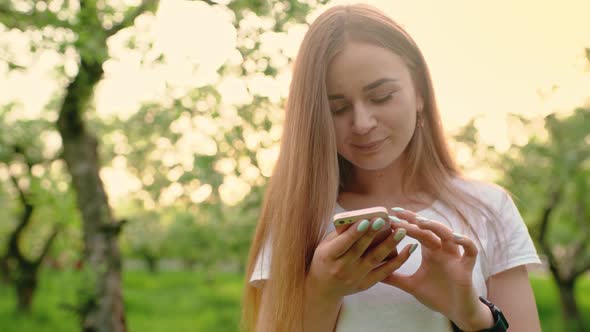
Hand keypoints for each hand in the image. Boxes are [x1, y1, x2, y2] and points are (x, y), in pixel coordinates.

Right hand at [306, 217, 414, 301]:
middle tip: (384, 221)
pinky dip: (398, 260)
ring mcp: (355, 277)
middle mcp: (341, 268)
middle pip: (360, 250)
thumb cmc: (325, 259)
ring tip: (401, 231)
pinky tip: (409, 249)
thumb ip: (340, 233)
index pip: (343, 243)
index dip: (354, 232)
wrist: (324, 288)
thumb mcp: (325, 245)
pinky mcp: (366, 284)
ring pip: (375, 259)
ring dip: (389, 245)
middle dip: (373, 234)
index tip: (366, 220)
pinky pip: (385, 272)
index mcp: (328, 256)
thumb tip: (358, 216)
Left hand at [383, 208, 493, 330]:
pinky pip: (471, 251)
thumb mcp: (411, 285)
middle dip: (414, 221)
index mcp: (430, 251)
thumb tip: (373, 269)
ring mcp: (455, 257)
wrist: (456, 313)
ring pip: (448, 235)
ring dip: (435, 227)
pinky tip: (455, 237)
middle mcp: (442, 249)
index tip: (390, 215)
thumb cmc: (437, 295)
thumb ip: (394, 276)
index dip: (406, 221)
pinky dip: (465, 242)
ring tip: (420, 222)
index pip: (417, 230)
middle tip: (398, 215)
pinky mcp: (466, 268)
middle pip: (429, 230)